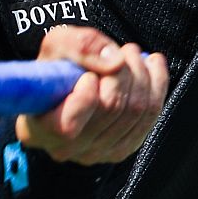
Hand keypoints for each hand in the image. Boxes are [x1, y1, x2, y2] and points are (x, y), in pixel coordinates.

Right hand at [15, 26, 168, 165]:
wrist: (69, 83)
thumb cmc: (56, 68)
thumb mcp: (56, 45)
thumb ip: (80, 46)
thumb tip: (115, 62)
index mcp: (40, 129)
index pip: (68, 126)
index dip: (85, 97)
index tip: (88, 75)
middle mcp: (67, 149)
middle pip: (110, 109)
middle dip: (122, 71)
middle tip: (122, 50)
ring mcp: (97, 153)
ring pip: (135, 111)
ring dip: (141, 74)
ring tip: (131, 54)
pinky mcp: (123, 148)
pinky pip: (150, 116)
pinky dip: (157, 84)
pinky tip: (151, 66)